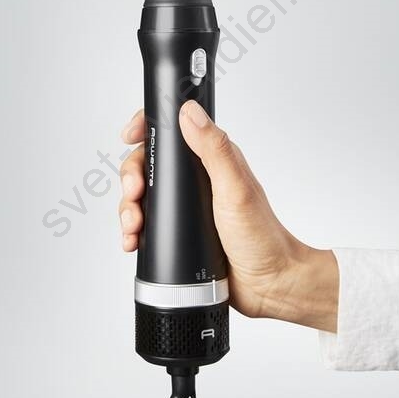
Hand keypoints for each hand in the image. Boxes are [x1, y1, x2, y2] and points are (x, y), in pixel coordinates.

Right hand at [118, 101, 338, 331]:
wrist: (268, 284)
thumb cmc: (261, 237)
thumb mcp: (235, 188)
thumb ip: (214, 148)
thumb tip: (190, 113)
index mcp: (213, 159)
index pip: (173, 131)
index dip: (148, 128)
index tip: (130, 135)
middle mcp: (199, 178)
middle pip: (150, 163)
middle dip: (132, 176)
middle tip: (134, 192)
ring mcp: (188, 204)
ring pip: (145, 194)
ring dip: (129, 206)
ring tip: (133, 224)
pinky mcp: (181, 229)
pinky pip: (149, 221)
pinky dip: (134, 228)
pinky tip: (133, 239)